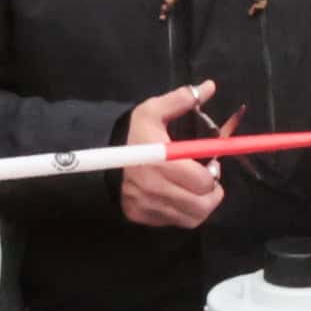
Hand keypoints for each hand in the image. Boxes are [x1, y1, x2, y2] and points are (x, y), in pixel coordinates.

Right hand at [121, 80, 224, 230]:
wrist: (98, 158)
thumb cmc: (131, 134)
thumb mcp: (152, 111)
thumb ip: (181, 99)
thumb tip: (209, 87)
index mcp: (160, 161)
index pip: (202, 181)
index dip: (213, 175)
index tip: (212, 166)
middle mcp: (154, 188)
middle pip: (201, 205)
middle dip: (212, 194)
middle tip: (208, 181)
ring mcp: (147, 206)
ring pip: (191, 218)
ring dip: (201, 206)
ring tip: (197, 191)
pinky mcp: (141, 217)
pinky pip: (174, 223)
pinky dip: (183, 213)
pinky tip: (179, 198)